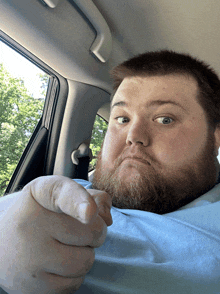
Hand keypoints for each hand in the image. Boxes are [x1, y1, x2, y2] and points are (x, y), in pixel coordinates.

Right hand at [0, 175, 111, 293]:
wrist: (2, 241)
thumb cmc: (42, 214)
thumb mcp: (61, 195)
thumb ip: (91, 197)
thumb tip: (107, 218)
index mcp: (40, 194)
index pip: (63, 195)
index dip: (79, 203)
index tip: (89, 213)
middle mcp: (30, 224)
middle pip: (92, 232)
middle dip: (94, 232)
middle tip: (77, 231)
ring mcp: (29, 258)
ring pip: (85, 261)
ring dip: (84, 255)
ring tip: (64, 247)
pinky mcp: (31, 286)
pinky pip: (74, 284)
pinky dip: (73, 275)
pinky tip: (56, 265)